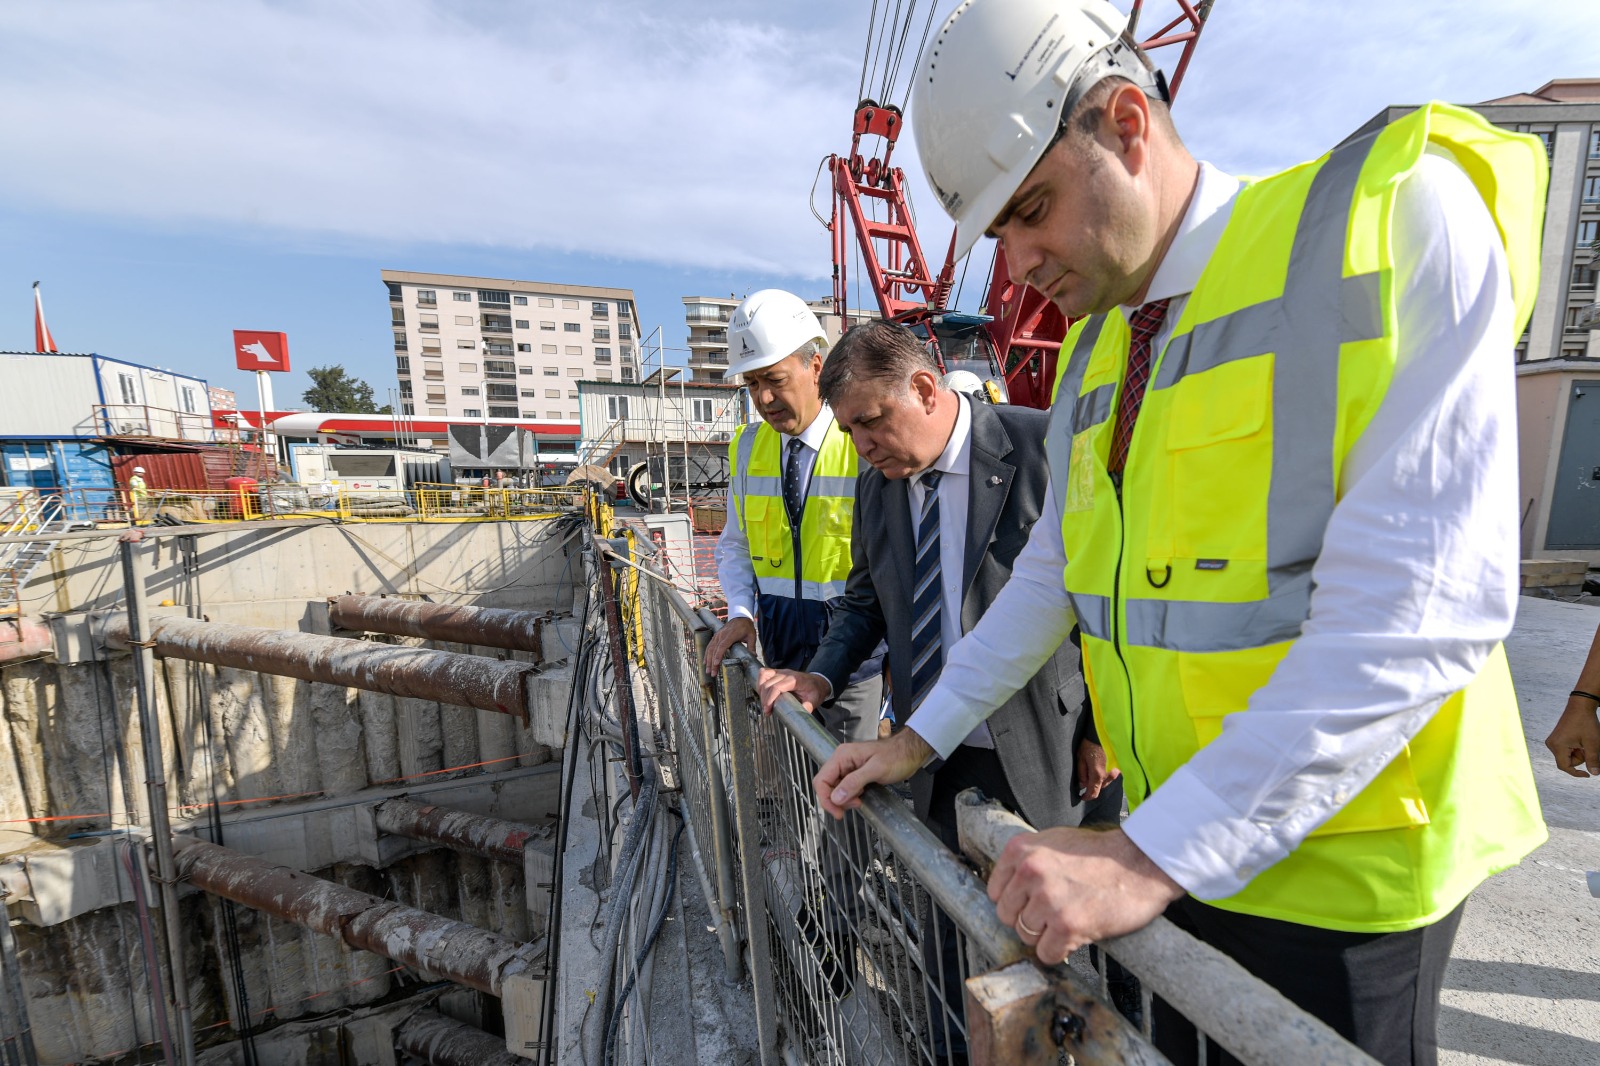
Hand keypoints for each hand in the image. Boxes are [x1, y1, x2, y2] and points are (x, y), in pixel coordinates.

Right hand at [703, 616, 755, 675]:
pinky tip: (705, 662)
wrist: (740, 616)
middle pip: (714, 650)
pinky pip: (709, 646)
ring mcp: (717, 635)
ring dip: (707, 660)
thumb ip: (751, 646)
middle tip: (711, 673)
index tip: (716, 664)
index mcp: (730, 635)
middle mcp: (722, 635)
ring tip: (707, 670)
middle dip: (712, 662)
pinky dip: (706, 654)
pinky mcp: (716, 636)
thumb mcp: (751, 635)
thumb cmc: (746, 627)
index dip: (718, 655)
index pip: (723, 646)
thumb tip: (754, 656)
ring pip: (710, 648)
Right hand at [758, 669, 830, 713]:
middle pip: (768, 683)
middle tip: (767, 711)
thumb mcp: (814, 700)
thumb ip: (807, 707)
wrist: (818, 682)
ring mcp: (781, 671)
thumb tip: (799, 717)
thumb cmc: (815, 690)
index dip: (770, 698)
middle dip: (764, 699)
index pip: (777, 686)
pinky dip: (760, 682)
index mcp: (795, 680)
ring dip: (761, 690)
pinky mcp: (777, 672)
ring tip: (765, 702)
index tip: (768, 710)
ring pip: (764, 676)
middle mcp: (786, 673)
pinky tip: (763, 693)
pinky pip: (764, 673)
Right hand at [813, 728, 933, 819]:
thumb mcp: (876, 770)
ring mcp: (848, 768)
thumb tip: (836, 798)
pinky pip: (845, 788)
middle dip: (836, 800)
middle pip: (826, 786)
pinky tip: (861, 797)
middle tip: (854, 806)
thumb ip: (854, 782)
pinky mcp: (855, 774)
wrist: (910, 752)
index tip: (838, 812)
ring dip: (844, 799)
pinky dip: (850, 796)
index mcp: (842, 756)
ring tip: (859, 801)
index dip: (825, 798)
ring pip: (835, 789)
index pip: (821, 780)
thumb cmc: (897, 756)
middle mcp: (842, 761)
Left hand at [989, 827, 1183, 964]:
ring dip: (1046, 936)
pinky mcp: (1067, 925)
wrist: (1140, 863)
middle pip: (1008, 916)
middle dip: (1029, 920)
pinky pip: (1047, 953)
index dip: (1015, 902)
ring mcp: (1048, 899)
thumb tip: (1006, 890)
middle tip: (1053, 915)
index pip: (995, 892)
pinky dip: (1060, 951)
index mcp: (1021, 850)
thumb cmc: (1100, 854)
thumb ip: (1027, 861)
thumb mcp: (1054, 841)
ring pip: (1026, 936)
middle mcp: (1029, 872)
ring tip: (1069, 921)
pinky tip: (1076, 936)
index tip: (1031, 904)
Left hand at [1075, 739, 1120, 800]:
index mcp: (1098, 774)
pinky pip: (1111, 776)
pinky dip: (1106, 775)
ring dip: (1099, 781)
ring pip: (1106, 782)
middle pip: (1099, 788)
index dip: (1087, 797)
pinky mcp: (1120, 767)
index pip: (1093, 792)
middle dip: (1092, 786)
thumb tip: (1082, 785)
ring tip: (1093, 771)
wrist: (1104, 733)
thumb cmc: (1090, 743)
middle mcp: (1108, 775)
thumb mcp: (1081, 758)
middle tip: (1085, 779)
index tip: (1082, 797)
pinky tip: (1101, 767)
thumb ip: (1081, 773)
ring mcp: (1116, 771)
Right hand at [1546, 695, 1599, 777]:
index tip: (1588, 775)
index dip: (1576, 773)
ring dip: (1577, 753)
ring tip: (1584, 742)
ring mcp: (1552, 741)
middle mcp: (1551, 744)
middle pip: (1566, 762)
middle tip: (1588, 748)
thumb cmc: (1586, 723)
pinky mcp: (1555, 739)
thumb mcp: (1593, 743)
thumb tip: (1594, 774)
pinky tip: (1579, 740)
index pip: (1565, 767)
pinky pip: (1565, 750)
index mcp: (1558, 746)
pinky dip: (1574, 749)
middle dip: (1579, 758)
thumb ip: (1593, 760)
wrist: (1580, 707)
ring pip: (1566, 757)